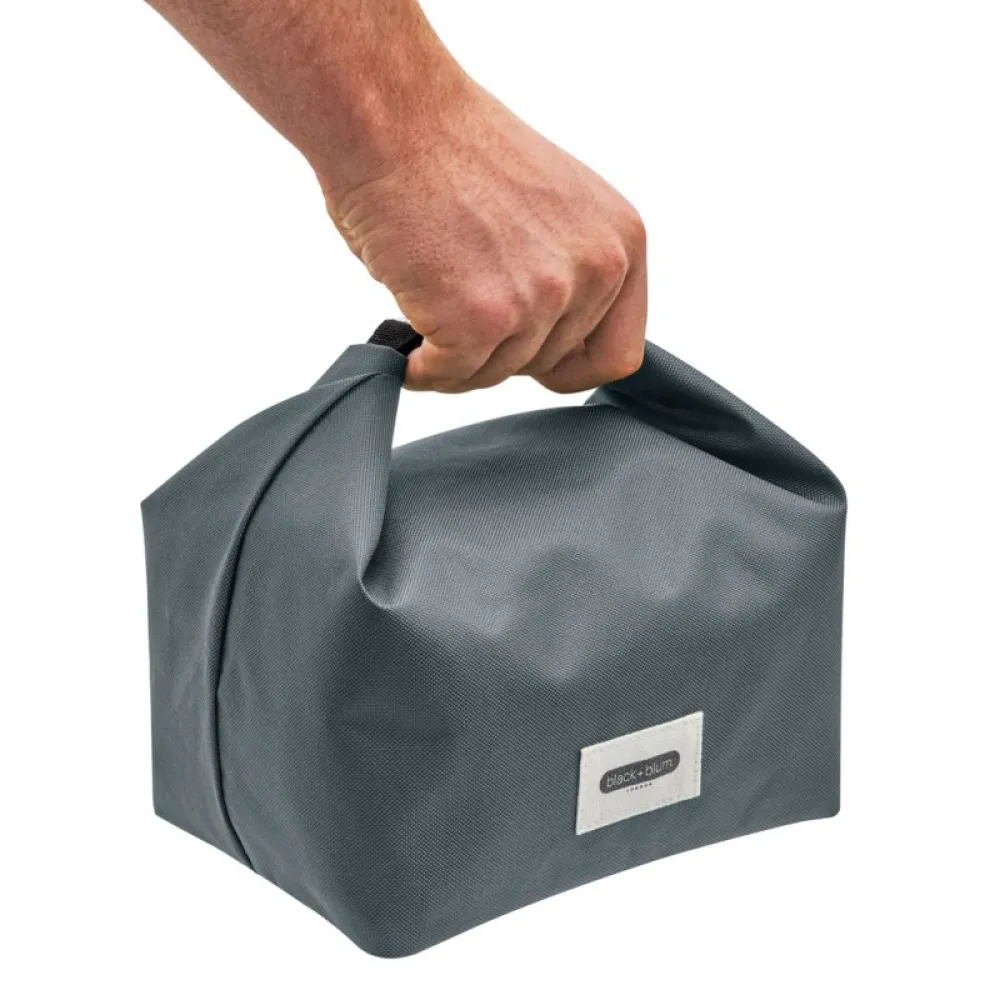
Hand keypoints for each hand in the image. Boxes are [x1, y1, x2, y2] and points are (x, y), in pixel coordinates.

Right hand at [321, 82, 646, 392]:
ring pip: (497, 374)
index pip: (616, 353)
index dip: (565, 362)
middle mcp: (594, 270)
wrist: (393, 115)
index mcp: (621, 242)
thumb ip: (569, 270)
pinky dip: (422, 371)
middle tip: (460, 311)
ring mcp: (541, 297)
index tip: (530, 354)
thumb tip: (548, 334)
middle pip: (549, 366)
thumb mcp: (553, 209)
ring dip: (457, 359)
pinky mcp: (482, 319)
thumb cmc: (453, 151)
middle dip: (501, 351)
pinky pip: (452, 377)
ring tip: (429, 310)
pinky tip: (406, 342)